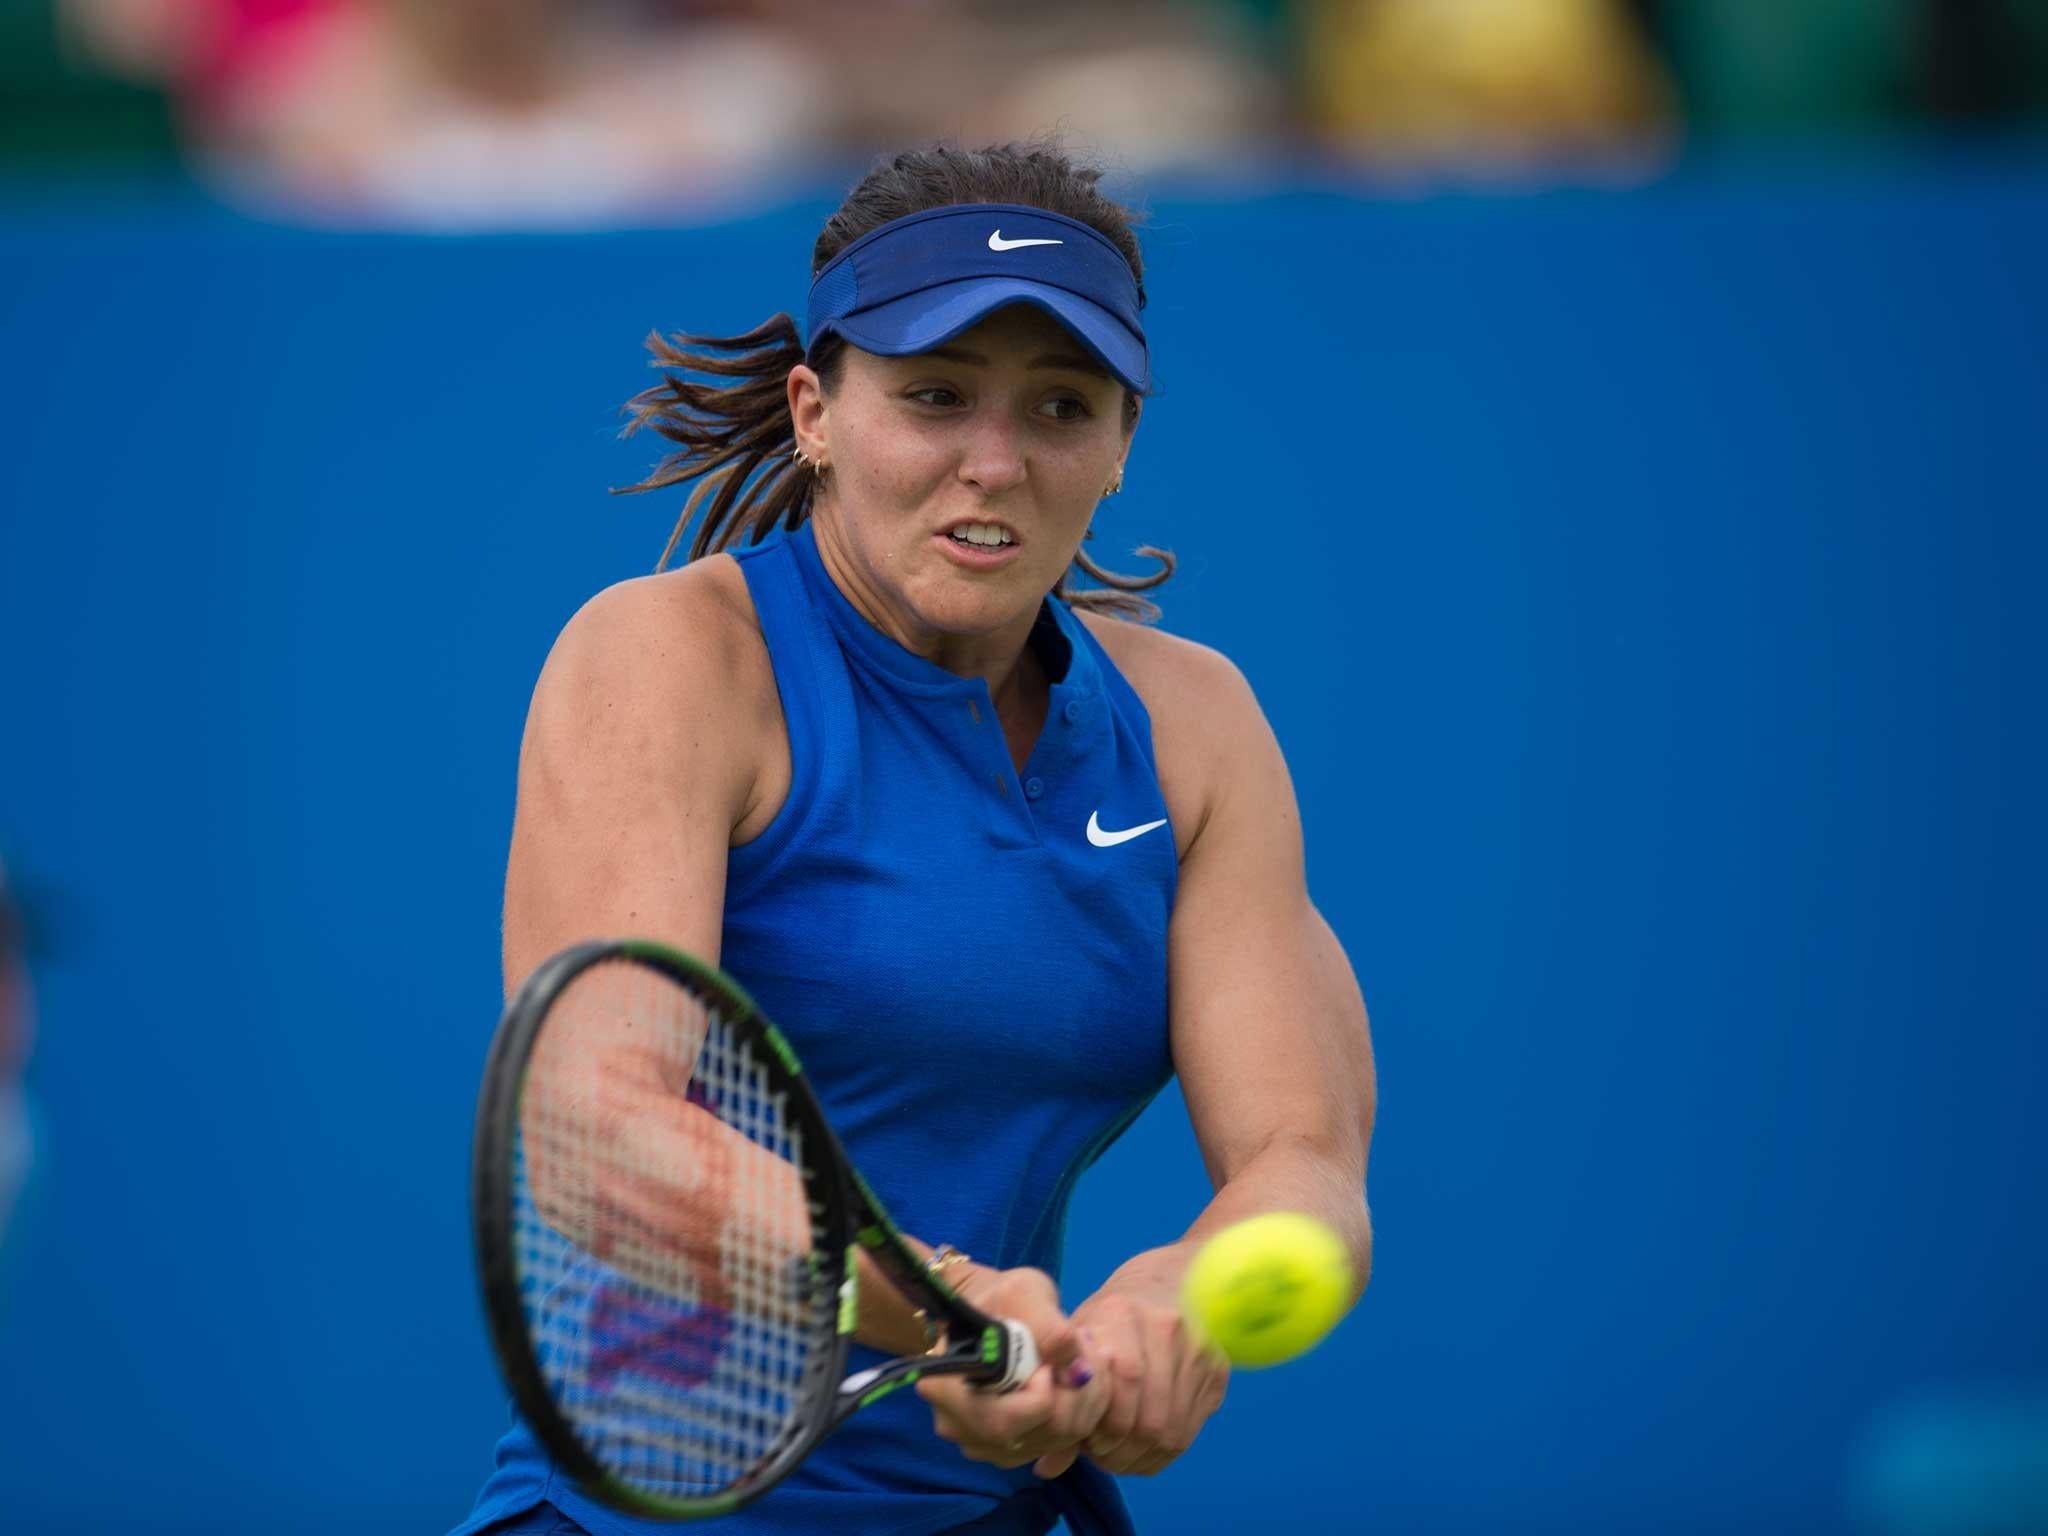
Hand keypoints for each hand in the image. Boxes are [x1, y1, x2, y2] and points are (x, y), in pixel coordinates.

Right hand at [915, 1263, 1107, 1476]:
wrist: (994, 1310)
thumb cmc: (1001, 1297)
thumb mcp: (1025, 1293)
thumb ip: (1050, 1329)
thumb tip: (1077, 1371)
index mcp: (945, 1387)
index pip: (1005, 1421)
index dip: (1045, 1394)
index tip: (1056, 1354)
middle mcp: (957, 1426)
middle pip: (1037, 1435)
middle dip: (1078, 1392)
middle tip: (1089, 1347)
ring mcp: (981, 1443)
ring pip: (1054, 1443)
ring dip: (1085, 1400)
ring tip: (1086, 1355)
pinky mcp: (1007, 1450)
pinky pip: (1055, 1447)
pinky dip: (1079, 1415)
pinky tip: (1077, 1378)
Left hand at [1068, 1257, 1229, 1476]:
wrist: (1171, 1277)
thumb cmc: (1112, 1315)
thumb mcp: (1080, 1339)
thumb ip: (1064, 1397)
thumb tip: (1047, 1467)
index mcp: (1123, 1313)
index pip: (1122, 1385)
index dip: (1101, 1426)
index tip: (1085, 1438)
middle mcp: (1167, 1329)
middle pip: (1148, 1420)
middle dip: (1118, 1450)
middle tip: (1100, 1452)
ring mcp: (1199, 1351)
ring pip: (1170, 1434)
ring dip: (1139, 1456)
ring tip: (1118, 1451)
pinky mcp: (1218, 1373)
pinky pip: (1189, 1433)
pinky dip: (1160, 1452)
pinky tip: (1142, 1444)